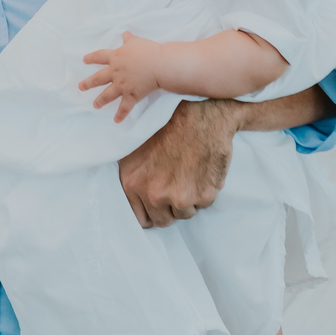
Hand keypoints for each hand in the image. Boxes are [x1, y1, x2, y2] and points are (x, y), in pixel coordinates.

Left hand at [79, 32, 166, 120]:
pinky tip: (116, 120)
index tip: (84, 60)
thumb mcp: (137, 42)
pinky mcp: (131, 95)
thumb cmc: (149, 51)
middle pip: (98, 78)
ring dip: (100, 101)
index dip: (91, 58)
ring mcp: (122, 85)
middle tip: (80, 87)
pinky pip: (124, 107)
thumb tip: (125, 34)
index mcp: (115, 57)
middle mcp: (115, 72)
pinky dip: (121, 114)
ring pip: (107, 94)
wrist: (159, 65)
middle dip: (88, 83)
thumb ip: (129, 39)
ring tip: (95, 105)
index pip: (99, 56)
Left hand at [117, 99, 239, 227]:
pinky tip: (201, 171)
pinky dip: (204, 193)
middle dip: (169, 208)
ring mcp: (180, 197)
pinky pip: (204, 204)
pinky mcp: (204, 195)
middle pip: (163, 221)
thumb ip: (132, 175)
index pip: (141, 219)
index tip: (158, 205)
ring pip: (185, 214)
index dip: (151, 212)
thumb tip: (131, 194)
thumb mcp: (135, 147)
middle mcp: (154, 194)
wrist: (201, 113)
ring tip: (189, 174)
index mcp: (133, 184)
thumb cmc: (167, 126)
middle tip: (176, 187)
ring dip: (188, 201)